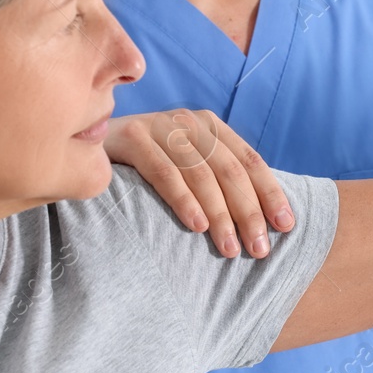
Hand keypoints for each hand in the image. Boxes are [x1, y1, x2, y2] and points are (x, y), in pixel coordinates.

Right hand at [104, 109, 293, 256]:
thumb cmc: (144, 169)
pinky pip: (164, 172)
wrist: (85, 146)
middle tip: (259, 250)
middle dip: (249, 213)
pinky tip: (197, 227)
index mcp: (211, 127)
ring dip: (220, 215)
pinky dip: (184, 200)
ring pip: (202, 174)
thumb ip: (217, 182)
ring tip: (230, 249)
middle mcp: (189, 122)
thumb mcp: (186, 167)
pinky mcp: (132, 137)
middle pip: (231, 171)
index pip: (251, 162)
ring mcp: (160, 126)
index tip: (286, 227)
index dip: (271, 194)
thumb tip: (263, 223)